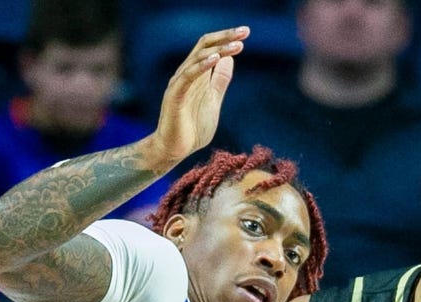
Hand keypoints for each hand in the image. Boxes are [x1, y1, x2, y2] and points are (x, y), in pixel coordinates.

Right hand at [149, 27, 247, 165]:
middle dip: (225, 36)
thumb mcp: (213, 101)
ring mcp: (180, 83)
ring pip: (198, 57)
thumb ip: (219, 81)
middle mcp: (187, 74)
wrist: (175, 150)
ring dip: (219, 49)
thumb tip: (228, 59)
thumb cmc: (192, 127)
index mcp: (197, 75)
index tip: (245, 33)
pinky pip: (188, 75)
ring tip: (237, 45)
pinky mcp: (175, 95)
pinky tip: (216, 58)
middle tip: (245, 31)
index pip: (211, 47)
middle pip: (205, 46)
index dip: (227, 38)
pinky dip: (202, 66)